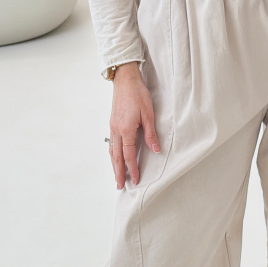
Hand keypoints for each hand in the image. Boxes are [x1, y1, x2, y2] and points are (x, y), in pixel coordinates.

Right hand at [108, 62, 159, 188]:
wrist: (125, 80)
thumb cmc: (137, 95)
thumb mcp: (148, 114)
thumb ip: (151, 134)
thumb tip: (155, 150)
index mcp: (126, 130)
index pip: (129, 155)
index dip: (133, 169)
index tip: (136, 179)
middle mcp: (116, 131)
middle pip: (117, 157)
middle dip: (118, 173)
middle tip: (120, 186)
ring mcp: (112, 127)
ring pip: (112, 151)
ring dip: (114, 165)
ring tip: (116, 176)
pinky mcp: (112, 124)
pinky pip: (111, 143)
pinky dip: (112, 154)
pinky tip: (115, 158)